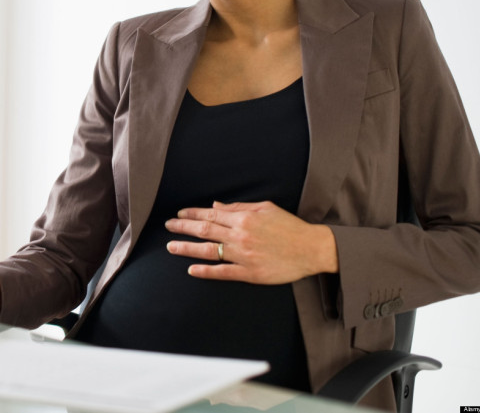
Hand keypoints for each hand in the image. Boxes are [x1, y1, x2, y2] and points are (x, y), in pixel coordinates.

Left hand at [164, 201, 337, 283]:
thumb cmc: (290, 227)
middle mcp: (240, 236)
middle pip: (204, 231)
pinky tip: (192, 270)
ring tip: (171, 247)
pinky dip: (206, 272)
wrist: (312, 249)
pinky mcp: (249, 273)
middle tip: (168, 227)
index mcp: (244, 219)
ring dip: (187, 249)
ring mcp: (243, 255)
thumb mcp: (265, 208)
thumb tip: (215, 207)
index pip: (211, 215)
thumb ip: (239, 208)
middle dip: (183, 228)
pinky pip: (223, 272)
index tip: (179, 214)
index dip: (192, 214)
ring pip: (208, 251)